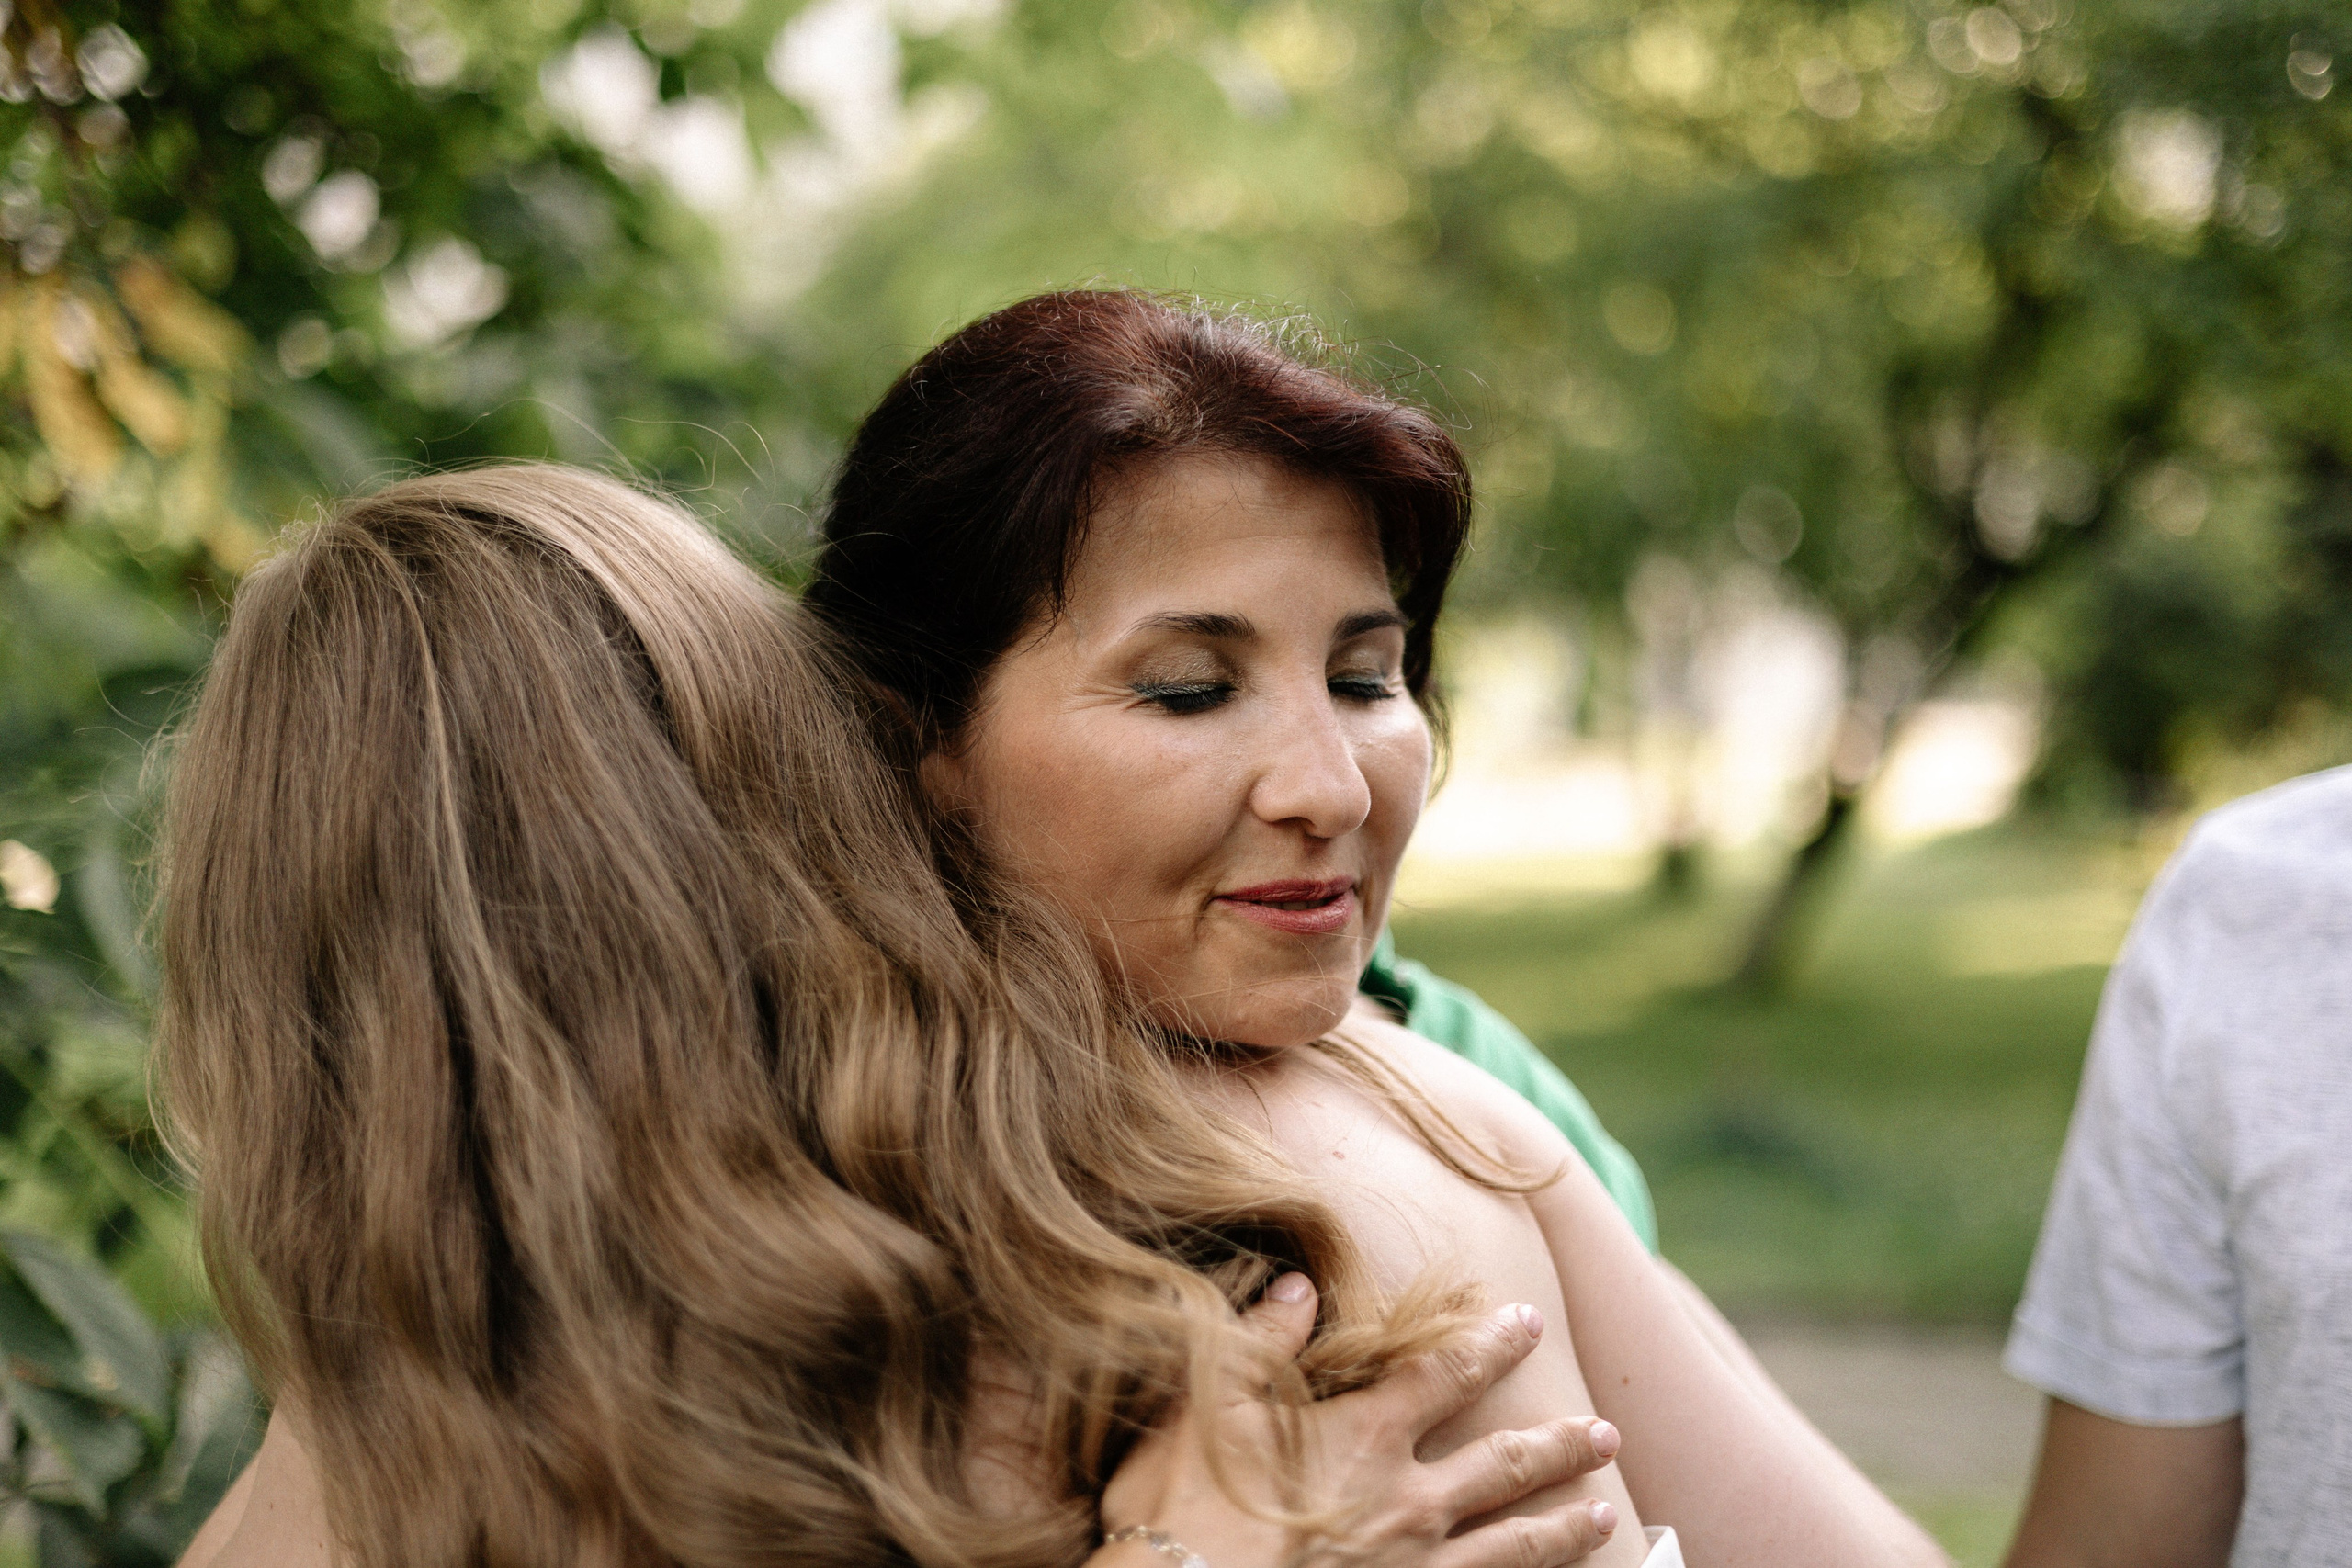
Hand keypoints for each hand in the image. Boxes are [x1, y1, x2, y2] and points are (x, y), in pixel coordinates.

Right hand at [1098, 1274, 1622, 1567]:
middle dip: (1561, 1444)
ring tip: (1608, 1513)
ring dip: (1565, 1526)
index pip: (1447, 1373)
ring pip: (1514, 1545)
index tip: (1527, 1320)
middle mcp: (1408, 1501)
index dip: (1492, 1342)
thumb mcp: (1211, 1404)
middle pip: (1507, 1464)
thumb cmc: (1187, 1507)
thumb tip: (1298, 1286)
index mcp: (1366, 1436)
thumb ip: (1262, 1341)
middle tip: (1606, 1430)